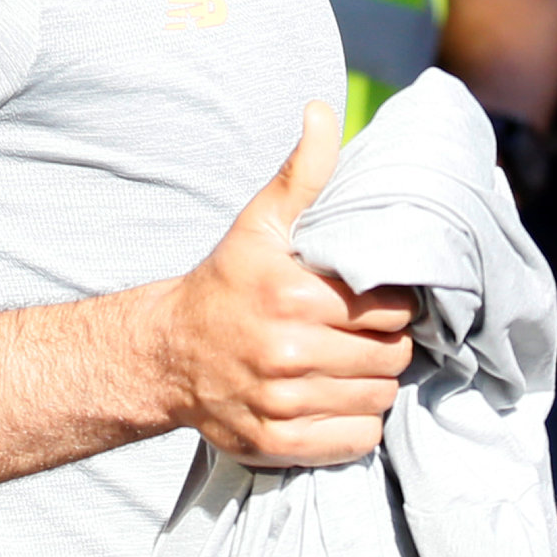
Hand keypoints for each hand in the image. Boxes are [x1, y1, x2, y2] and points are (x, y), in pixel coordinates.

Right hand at [154, 105, 415, 465]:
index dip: (390, 303)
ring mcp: (280, 404)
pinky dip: (357, 426)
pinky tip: (336, 400)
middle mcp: (287, 353)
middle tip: (364, 335)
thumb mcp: (259, 224)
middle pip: (390, 357)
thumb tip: (322, 112)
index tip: (372, 300)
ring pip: (378, 400)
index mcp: (292, 296)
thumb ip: (301, 172)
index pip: (388, 307)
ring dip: (374, 384)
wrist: (165, 354)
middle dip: (386, 345)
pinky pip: (355, 442)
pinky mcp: (276, 444)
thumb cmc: (225, 284)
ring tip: (351, 365)